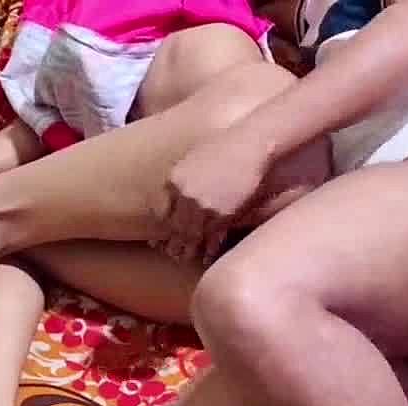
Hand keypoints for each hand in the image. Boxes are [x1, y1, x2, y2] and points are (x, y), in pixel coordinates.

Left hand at [157, 133, 273, 263]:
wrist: (251, 144)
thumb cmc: (227, 146)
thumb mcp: (195, 158)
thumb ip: (184, 179)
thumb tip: (179, 194)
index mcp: (174, 180)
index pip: (160, 211)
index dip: (160, 227)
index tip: (156, 239)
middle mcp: (184, 195)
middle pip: (173, 226)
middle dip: (172, 242)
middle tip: (170, 253)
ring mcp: (201, 206)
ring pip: (189, 235)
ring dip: (187, 250)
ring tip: (184, 258)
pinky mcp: (221, 215)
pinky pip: (211, 237)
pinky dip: (208, 249)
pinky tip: (205, 258)